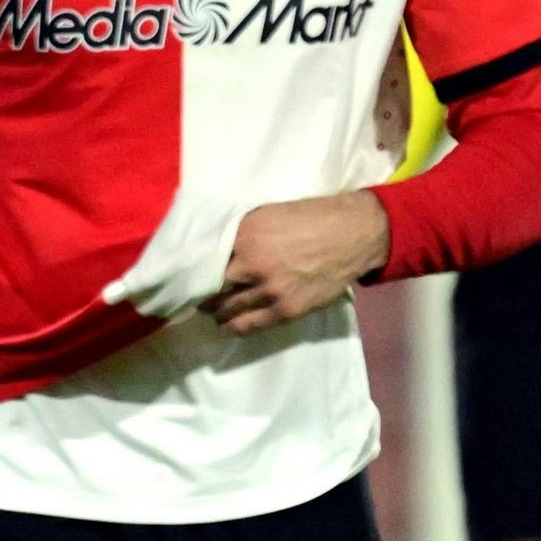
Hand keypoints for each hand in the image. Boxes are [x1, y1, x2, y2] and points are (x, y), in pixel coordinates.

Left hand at [204, 193, 389, 335]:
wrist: (353, 234)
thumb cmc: (311, 218)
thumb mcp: (268, 214)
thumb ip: (240, 231)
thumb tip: (213, 244)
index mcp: (244, 235)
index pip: (204, 258)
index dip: (194, 268)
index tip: (187, 273)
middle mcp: (252, 263)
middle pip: (210, 287)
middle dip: (201, 291)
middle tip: (196, 293)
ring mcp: (269, 290)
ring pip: (225, 309)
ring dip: (215, 311)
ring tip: (211, 309)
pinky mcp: (285, 310)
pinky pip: (247, 326)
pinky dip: (232, 326)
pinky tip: (228, 324)